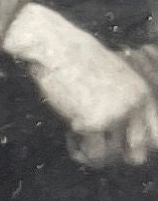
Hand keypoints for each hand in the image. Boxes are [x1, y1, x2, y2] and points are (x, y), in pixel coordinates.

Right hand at [3, 3, 157, 170]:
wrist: (52, 45)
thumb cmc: (73, 55)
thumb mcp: (112, 74)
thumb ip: (123, 99)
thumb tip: (120, 129)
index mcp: (141, 93)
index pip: (156, 135)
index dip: (139, 144)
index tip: (121, 144)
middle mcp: (134, 106)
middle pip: (138, 151)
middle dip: (117, 154)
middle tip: (99, 145)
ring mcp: (115, 115)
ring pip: (113, 155)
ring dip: (94, 152)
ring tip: (79, 140)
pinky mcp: (93, 122)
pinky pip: (91, 152)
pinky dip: (79, 150)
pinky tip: (69, 136)